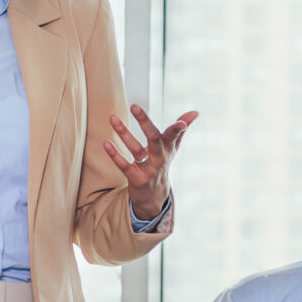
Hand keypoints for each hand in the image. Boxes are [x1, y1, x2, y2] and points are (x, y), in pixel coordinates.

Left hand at [106, 105, 195, 220]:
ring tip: (113, 118)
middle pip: (153, 138)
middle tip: (134, 106)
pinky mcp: (136, 178)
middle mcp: (159, 158)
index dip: (178, 129)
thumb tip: (196, 112)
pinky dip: (115, 155)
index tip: (181, 123)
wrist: (154, 196)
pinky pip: (124, 166)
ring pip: (136, 150)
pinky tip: (106, 143)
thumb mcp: (172, 148)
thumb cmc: (161, 164)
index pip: (174, 136)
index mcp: (167, 148)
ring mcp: (148, 169)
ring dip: (124, 133)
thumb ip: (180, 130)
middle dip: (144, 122)